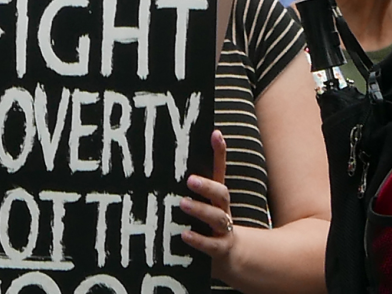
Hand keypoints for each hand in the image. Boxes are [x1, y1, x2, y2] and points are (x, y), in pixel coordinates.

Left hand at [181, 130, 236, 278]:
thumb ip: (189, 194)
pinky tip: (185, 235)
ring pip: (217, 217)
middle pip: (222, 193)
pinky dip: (199, 239)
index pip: (220, 169)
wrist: (230, 257)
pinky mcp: (221, 249)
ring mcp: (224, 230)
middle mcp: (222, 210)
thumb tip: (161, 173)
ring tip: (183, 204)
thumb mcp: (202, 207)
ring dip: (201, 209)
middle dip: (208, 185)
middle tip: (190, 180)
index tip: (215, 133)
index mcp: (216, 197)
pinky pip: (212, 244)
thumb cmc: (207, 227)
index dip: (220, 152)